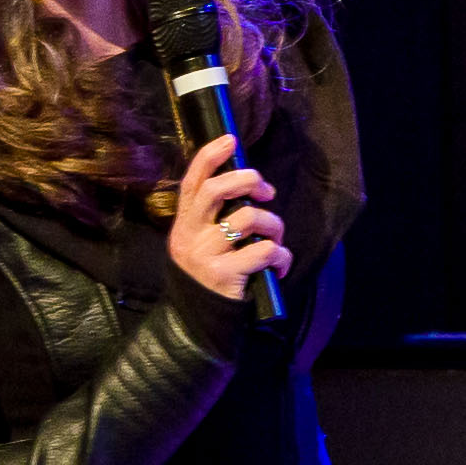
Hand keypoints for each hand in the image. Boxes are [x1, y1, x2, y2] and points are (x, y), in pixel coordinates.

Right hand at [167, 133, 291, 305]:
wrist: (198, 324)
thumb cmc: (209, 277)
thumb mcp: (199, 244)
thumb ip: (213, 219)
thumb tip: (248, 187)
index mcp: (184, 224)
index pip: (192, 181)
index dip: (211, 156)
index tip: (231, 140)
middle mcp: (190, 236)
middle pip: (216, 190)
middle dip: (248, 180)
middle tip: (265, 191)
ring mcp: (206, 256)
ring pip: (247, 218)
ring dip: (272, 224)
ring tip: (275, 238)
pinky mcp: (225, 276)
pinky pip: (264, 251)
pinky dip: (281, 256)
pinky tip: (279, 266)